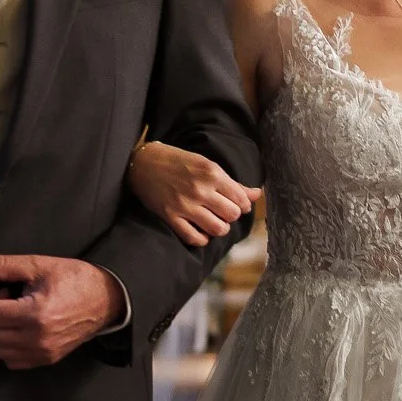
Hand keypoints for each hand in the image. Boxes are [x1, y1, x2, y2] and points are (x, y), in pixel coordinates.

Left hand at [0, 255, 125, 368]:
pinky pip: (10, 360)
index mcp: (34, 313)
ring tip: (15, 311)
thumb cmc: (74, 278)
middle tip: (5, 295)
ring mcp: (42, 352)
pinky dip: (5, 345)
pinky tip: (18, 328)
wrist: (107, 300)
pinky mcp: (46, 360)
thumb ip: (2, 268)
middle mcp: (36, 338)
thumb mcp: (38, 265)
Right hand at [128, 141, 254, 249]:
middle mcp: (200, 189)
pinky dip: (202, 239)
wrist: (144, 163)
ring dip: (220, 228)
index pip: (241, 200)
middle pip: (232, 215)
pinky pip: (194, 238)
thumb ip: (233, 183)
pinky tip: (201, 231)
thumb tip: (258, 194)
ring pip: (218, 229)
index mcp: (212, 173)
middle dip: (231, 216)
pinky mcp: (170, 216)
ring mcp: (184, 205)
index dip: (243, 205)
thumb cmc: (178, 162)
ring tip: (214, 222)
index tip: (237, 205)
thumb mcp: (207, 165)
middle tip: (224, 212)